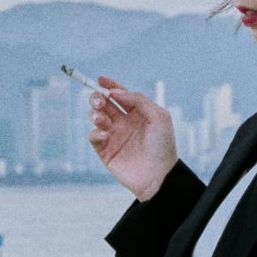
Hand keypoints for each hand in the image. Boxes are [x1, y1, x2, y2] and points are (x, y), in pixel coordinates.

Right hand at [88, 78, 177, 201]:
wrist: (159, 177)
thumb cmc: (163, 147)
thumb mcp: (159, 117)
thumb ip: (139, 100)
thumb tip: (117, 93)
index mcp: (138, 114)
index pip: (120, 96)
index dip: (110, 86)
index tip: (100, 79)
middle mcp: (124, 124)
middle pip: (104, 104)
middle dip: (97, 98)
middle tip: (100, 101)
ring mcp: (114, 137)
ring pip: (96, 117)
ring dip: (95, 114)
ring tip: (102, 120)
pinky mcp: (106, 152)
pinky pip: (93, 137)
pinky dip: (96, 133)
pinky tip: (106, 136)